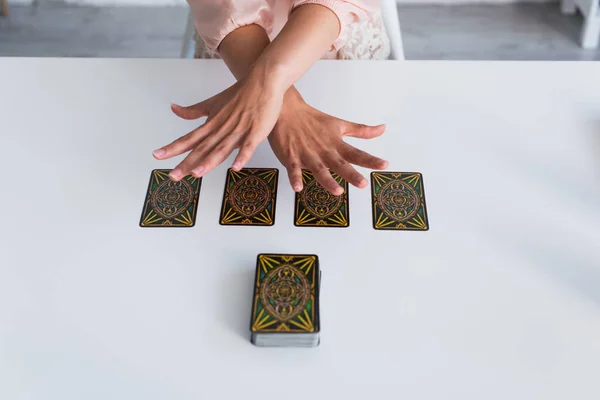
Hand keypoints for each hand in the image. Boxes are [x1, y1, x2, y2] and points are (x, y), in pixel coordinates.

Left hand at [153, 72, 284, 179]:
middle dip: (186, 163)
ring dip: (209, 161)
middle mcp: (222, 129)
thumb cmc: (240, 93)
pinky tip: (235, 167)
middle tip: (172, 176)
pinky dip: (241, 156)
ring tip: (196, 174)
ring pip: (221, 149)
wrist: (263, 81)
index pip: (189, 138)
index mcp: (211, 124)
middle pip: (201, 148)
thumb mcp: (213, 102)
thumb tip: (173, 109)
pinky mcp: (255, 132)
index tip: (157, 155)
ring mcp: (238, 130)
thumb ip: (194, 111)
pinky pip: (247, 147)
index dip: (172, 148)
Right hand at [269, 93, 388, 194]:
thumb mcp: (339, 124)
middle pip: (340, 164)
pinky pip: (293, 169)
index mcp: (335, 144)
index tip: (384, 165)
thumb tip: (382, 129)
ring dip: (327, 180)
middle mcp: (324, 151)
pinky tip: (298, 187)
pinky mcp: (291, 156)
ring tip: (337, 191)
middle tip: (363, 183)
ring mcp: (307, 154)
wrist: (286, 109)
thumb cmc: (313, 120)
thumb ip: (361, 131)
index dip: (370, 160)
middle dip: (351, 174)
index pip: (356, 153)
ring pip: (318, 169)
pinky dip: (295, 178)